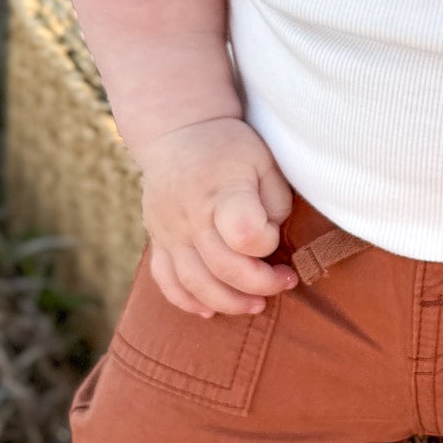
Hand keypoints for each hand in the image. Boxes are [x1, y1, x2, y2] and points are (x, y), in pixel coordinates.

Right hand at [137, 116, 298, 316]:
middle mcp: (190, 215)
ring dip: (229, 303)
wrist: (177, 132)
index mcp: (222, 191)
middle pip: (223, 268)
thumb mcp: (265, 162)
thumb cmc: (231, 148)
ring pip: (194, 284)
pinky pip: (166, 281)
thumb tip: (272, 244)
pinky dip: (187, 302)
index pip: (245, 235)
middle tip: (284, 282)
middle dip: (260, 285)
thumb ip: (276, 204)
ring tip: (255, 305)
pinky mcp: (158, 240)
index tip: (275, 236)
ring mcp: (169, 231)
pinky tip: (210, 310)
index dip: (267, 244)